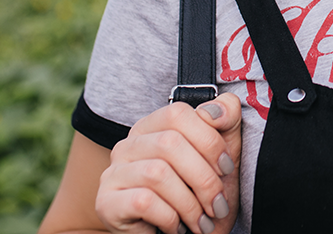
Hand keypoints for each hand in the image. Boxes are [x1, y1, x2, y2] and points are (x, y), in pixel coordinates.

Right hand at [94, 94, 242, 233]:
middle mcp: (127, 144)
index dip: (209, 140)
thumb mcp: (219, 153)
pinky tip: (177, 227)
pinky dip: (170, 217)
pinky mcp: (106, 202)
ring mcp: (113, 172)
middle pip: (169, 143)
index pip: (178, 114)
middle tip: (218, 204)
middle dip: (204, 178)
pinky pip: (143, 201)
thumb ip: (225, 119)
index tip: (226, 168)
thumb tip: (216, 110)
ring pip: (158, 173)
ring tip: (202, 222)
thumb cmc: (198, 194)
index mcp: (151, 126)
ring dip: (189, 204)